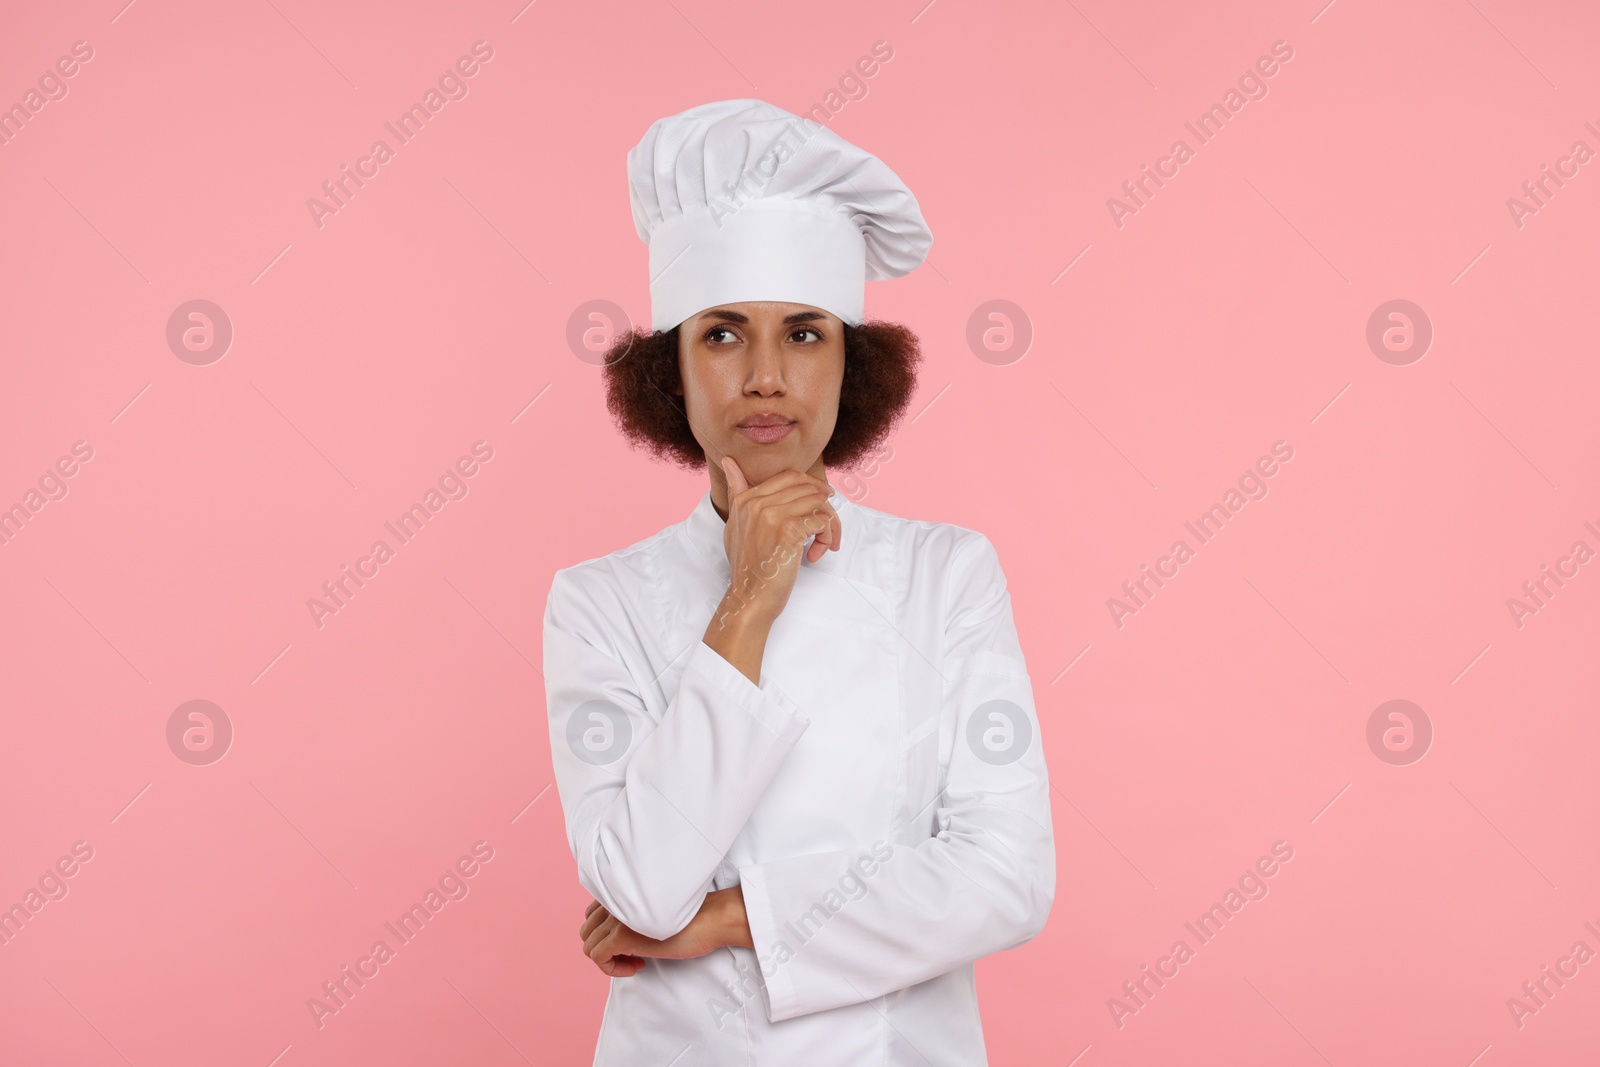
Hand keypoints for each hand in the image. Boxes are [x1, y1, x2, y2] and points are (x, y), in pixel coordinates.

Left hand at [580, 887, 752, 977]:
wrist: (712, 920)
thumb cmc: (692, 919)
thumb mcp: (655, 913)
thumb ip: (634, 915)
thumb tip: (619, 937)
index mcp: (624, 891)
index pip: (592, 914)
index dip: (608, 934)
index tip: (632, 943)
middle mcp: (616, 900)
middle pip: (587, 931)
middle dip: (605, 948)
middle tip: (634, 955)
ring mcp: (617, 918)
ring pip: (589, 946)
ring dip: (610, 960)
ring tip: (636, 961)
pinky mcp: (622, 937)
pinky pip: (597, 958)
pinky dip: (613, 969)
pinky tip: (639, 966)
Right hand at [718, 456, 839, 625]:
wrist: (750, 598)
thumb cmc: (748, 567)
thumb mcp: (735, 525)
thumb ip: (737, 493)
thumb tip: (728, 461)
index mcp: (745, 499)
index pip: (789, 477)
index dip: (812, 486)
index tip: (824, 500)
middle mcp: (757, 503)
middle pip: (807, 487)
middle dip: (824, 505)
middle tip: (828, 524)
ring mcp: (772, 516)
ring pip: (819, 503)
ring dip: (829, 524)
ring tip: (823, 544)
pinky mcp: (788, 532)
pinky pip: (822, 520)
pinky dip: (828, 536)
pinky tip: (817, 553)